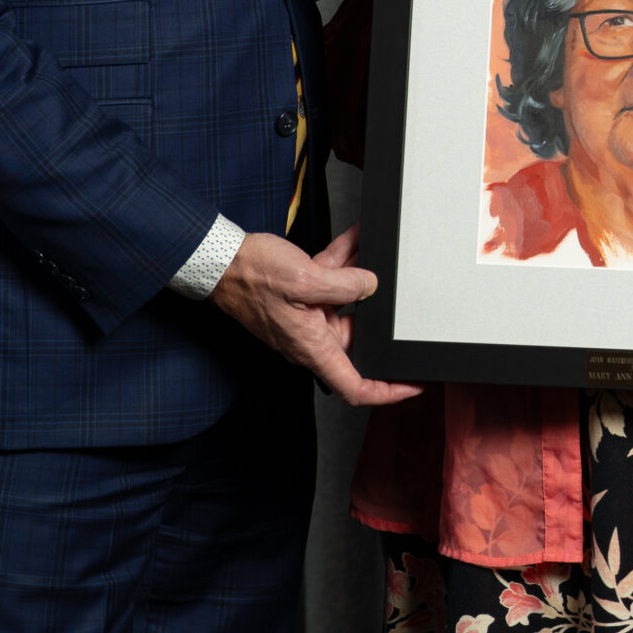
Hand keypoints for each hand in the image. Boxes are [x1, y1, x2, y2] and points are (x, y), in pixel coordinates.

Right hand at [208, 222, 421, 406]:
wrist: (220, 259)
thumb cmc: (250, 276)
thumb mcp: (304, 278)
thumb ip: (343, 284)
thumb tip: (370, 285)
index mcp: (312, 346)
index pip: (355, 386)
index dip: (387, 391)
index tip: (412, 384)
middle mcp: (311, 336)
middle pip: (356, 335)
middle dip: (378, 313)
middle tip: (400, 295)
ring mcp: (307, 316)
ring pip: (346, 301)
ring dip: (361, 277)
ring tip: (375, 253)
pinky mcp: (301, 295)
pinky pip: (331, 281)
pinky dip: (345, 262)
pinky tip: (357, 240)